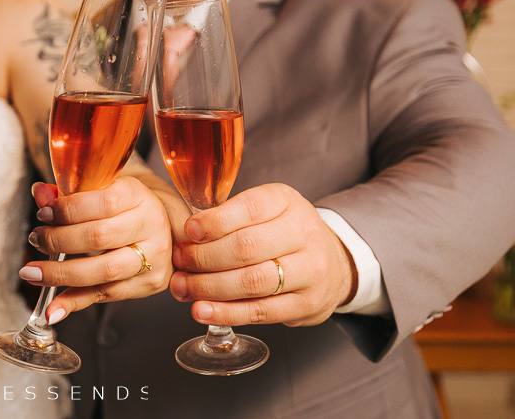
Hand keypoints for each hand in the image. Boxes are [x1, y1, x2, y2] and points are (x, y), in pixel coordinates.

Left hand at [19, 179, 172, 322]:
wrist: (157, 225)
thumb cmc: (123, 207)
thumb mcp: (100, 192)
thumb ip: (68, 194)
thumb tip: (40, 193)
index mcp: (138, 195)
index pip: (104, 202)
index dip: (69, 210)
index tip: (43, 214)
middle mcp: (150, 225)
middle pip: (100, 236)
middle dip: (59, 240)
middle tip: (37, 239)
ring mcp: (154, 257)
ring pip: (104, 270)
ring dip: (62, 274)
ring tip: (34, 273)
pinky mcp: (149, 283)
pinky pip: (106, 295)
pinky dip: (74, 302)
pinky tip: (52, 307)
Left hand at [170, 183, 355, 327]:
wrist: (334, 262)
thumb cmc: (284, 232)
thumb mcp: (265, 209)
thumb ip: (230, 216)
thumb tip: (187, 235)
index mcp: (287, 202)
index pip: (248, 209)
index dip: (214, 222)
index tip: (188, 232)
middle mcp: (304, 233)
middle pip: (245, 248)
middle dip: (203, 257)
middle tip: (179, 262)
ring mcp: (310, 271)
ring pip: (251, 282)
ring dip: (208, 287)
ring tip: (182, 288)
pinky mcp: (307, 304)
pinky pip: (260, 311)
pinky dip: (226, 313)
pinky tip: (203, 311)